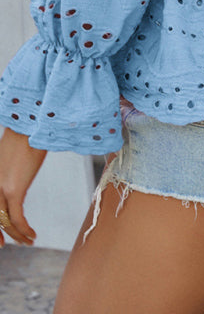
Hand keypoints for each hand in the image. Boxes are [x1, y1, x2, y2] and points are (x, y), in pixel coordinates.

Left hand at [0, 126, 46, 246]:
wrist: (30, 126)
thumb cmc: (25, 138)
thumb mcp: (12, 158)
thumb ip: (10, 172)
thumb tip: (18, 179)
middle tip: (3, 244)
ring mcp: (1, 188)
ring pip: (5, 221)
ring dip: (17, 234)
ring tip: (28, 241)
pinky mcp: (14, 189)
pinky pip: (17, 218)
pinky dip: (24, 230)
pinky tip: (32, 234)